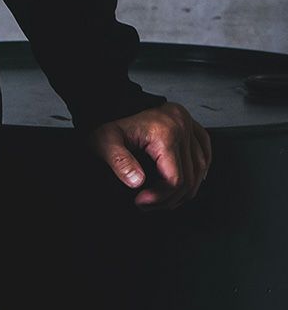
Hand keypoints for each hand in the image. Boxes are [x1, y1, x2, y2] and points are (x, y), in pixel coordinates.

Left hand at [85, 101, 211, 210]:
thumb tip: (137, 181)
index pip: (175, 180)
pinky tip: (186, 181)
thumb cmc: (112, 127)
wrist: (114, 106)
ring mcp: (188, 125)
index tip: (141, 202)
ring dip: (184, 190)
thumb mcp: (105, 142)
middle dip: (168, 199)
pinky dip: (198, 171)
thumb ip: (119, 161)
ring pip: (199, 170)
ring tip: (162, 197)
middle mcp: (181, 126)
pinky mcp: (192, 126)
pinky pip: (204, 154)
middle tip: (148, 203)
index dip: (159, 197)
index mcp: (165, 132)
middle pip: (189, 179)